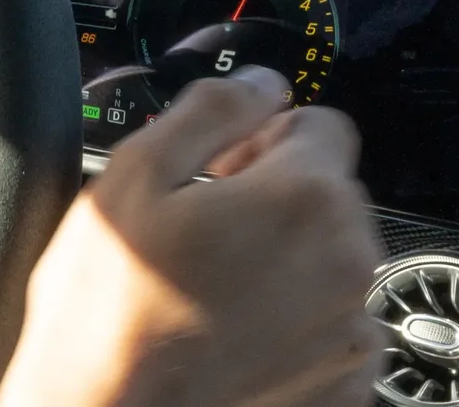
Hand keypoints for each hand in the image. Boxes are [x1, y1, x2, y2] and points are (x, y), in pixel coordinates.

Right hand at [0, 68, 382, 406]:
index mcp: (303, 196)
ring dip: (283, 258)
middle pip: (328, 191)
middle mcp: (347, 261)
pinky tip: (227, 329)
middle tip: (198, 227)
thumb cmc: (108, 307)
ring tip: (206, 284)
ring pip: (328, 258)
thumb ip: (209, 110)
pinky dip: (289, 320)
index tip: (218, 166)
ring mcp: (350, 329)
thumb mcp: (132, 174)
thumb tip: (258, 82)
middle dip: (273, 195)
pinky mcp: (343, 381)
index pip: (320, 121)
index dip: (260, 135)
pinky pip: (329, 324)